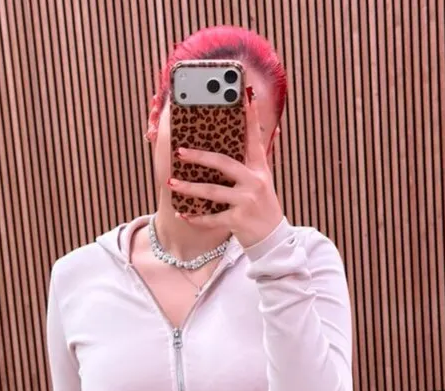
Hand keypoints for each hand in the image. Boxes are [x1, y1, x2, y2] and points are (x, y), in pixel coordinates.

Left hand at [167, 89, 283, 248]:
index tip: (244, 96)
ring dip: (189, 188)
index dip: (250, 117)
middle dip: (200, 157)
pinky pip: (212, 219)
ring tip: (171, 183)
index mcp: (259, 169)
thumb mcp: (263, 180)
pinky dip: (196, 218)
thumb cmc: (262, 206)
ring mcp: (246, 202)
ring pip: (213, 192)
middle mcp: (254, 182)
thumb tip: (265, 130)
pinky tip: (182, 214)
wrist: (273, 238)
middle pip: (224, 164)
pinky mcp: (239, 221)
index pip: (253, 138)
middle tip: (179, 151)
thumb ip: (255, 159)